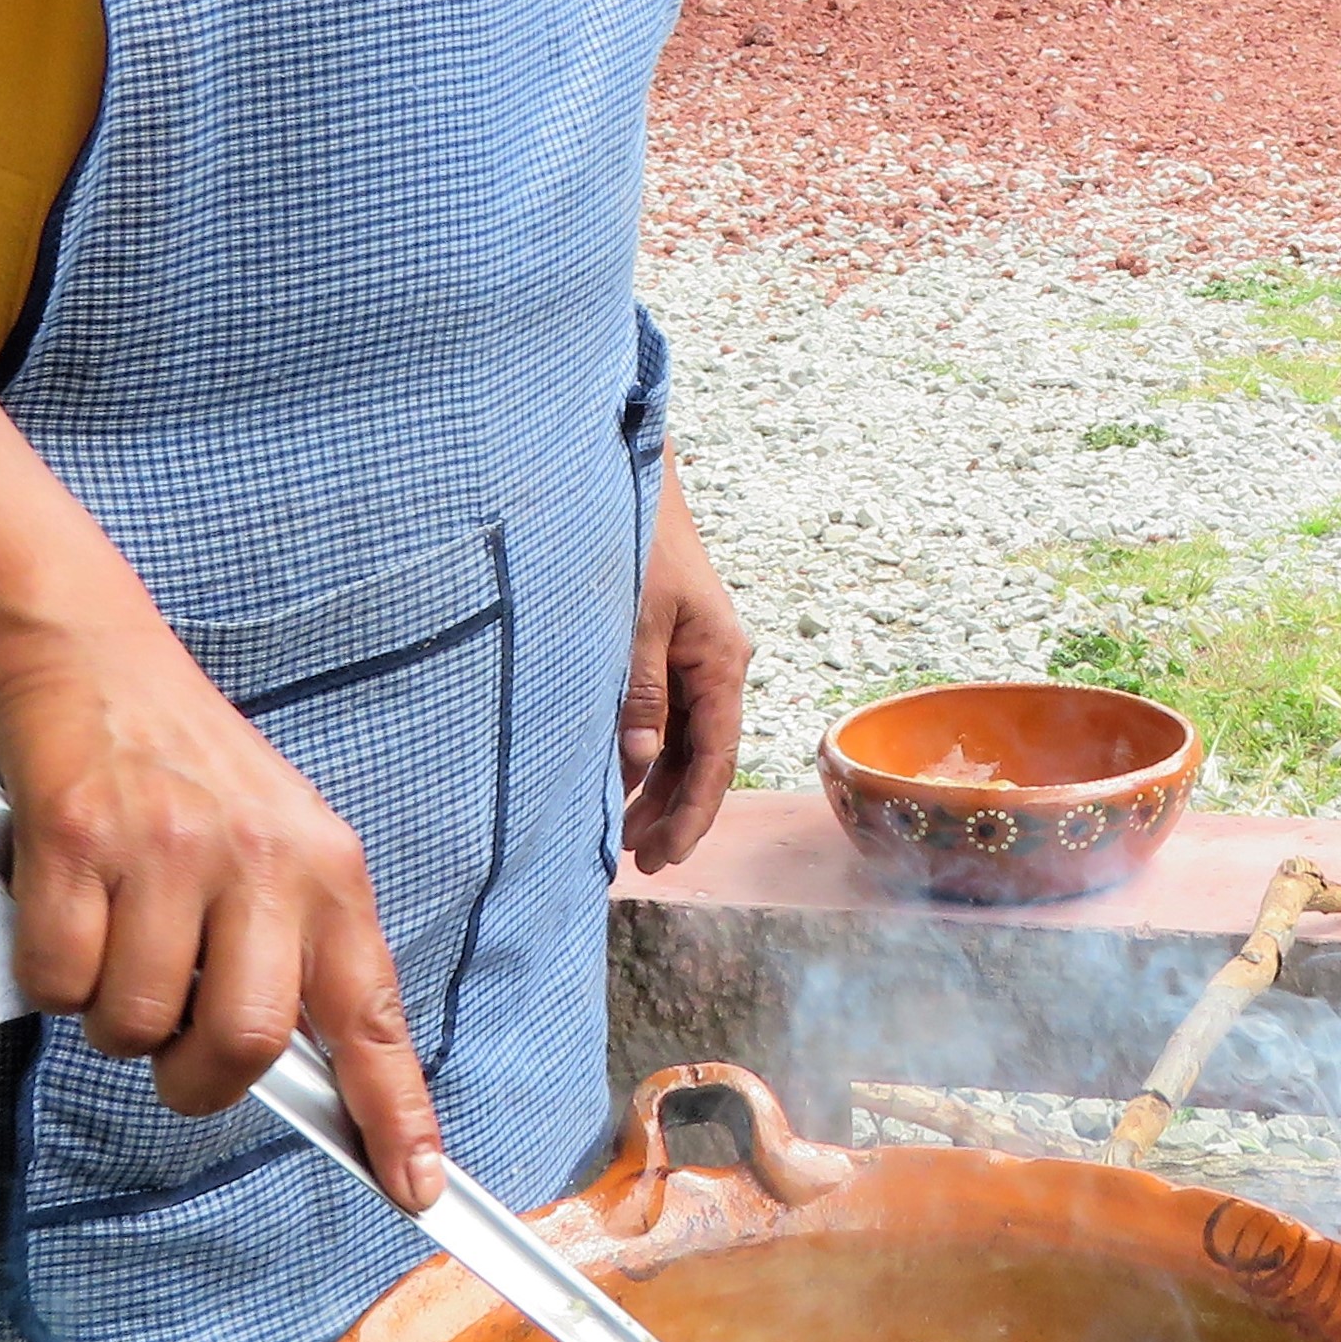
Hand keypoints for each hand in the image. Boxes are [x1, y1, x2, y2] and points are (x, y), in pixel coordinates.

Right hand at [0, 640, 445, 1210]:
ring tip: (113, 940)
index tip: (416, 1189)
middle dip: (197, 1079)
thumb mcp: (277, 845)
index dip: (396, 1111)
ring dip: (111, 1015)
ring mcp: (169, 851)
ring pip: (138, 1023)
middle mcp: (263, 862)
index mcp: (327, 873)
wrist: (89, 658)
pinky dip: (49, 972)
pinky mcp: (77, 840)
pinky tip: (63, 909)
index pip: (374, 1013)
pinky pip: (57, 981)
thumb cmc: (185, 773)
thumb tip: (306, 1075)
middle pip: (247, 1042)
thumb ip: (293, 949)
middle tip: (171, 1050)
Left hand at [621, 452, 751, 872]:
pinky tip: (619, 777)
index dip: (692, 814)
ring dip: (657, 786)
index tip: (665, 858)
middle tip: (636, 862)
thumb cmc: (636, 542)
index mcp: (721, 660)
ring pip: (684, 740)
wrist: (632, 479)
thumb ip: (639, 694)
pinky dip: (645, 751)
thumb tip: (643, 763)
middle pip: (704, 757)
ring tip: (624, 833)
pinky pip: (666, 714)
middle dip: (673, 812)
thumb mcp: (634, 621)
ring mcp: (694, 657)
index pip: (716, 759)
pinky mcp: (670, 647)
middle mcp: (716, 664)